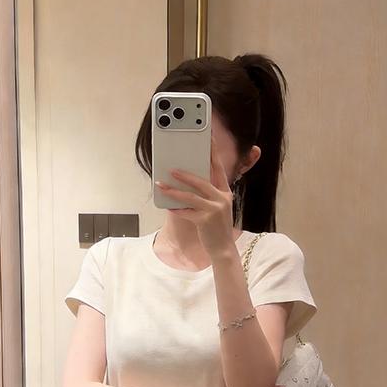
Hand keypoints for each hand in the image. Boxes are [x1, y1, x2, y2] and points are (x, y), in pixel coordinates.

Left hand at [154, 131, 234, 255]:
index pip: (218, 168)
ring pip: (191, 196)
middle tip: (171, 168)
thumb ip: (205, 194)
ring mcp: (215, 209)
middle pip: (201, 180)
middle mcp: (222, 198)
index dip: (213, 152)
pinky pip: (186, 212)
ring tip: (162, 185)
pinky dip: (176, 209)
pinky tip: (167, 206)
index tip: (208, 138)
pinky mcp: (206, 220)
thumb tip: (185, 181)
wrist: (223, 248)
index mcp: (225, 192)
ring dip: (174, 190)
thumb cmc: (215, 227)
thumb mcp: (215, 207)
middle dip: (185, 174)